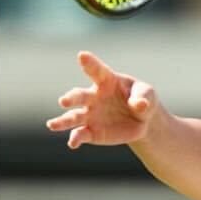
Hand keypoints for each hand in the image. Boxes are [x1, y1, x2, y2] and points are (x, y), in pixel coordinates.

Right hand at [44, 51, 158, 148]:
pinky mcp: (91, 132)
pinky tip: (73, 143)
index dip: (89, 63)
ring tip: (53, 125)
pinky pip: (80, 134)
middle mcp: (93, 97)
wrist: (141, 121)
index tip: (82, 56)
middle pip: (79, 95)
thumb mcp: (147, 94)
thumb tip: (138, 105)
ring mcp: (89, 115)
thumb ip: (143, 97)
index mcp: (106, 81)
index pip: (96, 70)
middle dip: (71, 97)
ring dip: (63, 121)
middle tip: (64, 101)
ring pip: (73, 116)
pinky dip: (75, 139)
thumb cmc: (141, 99)